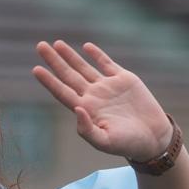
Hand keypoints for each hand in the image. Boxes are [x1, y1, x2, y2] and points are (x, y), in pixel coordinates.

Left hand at [33, 40, 171, 160]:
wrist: (153, 138)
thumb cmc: (127, 144)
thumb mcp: (104, 141)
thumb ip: (87, 128)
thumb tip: (76, 108)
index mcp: (85, 110)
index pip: (62, 92)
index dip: (49, 81)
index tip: (35, 69)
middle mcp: (93, 96)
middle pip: (68, 75)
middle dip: (54, 61)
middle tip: (40, 46)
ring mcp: (107, 87)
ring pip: (84, 67)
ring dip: (70, 55)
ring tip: (56, 43)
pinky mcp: (124, 80)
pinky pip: (107, 63)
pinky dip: (97, 54)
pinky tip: (86, 46)